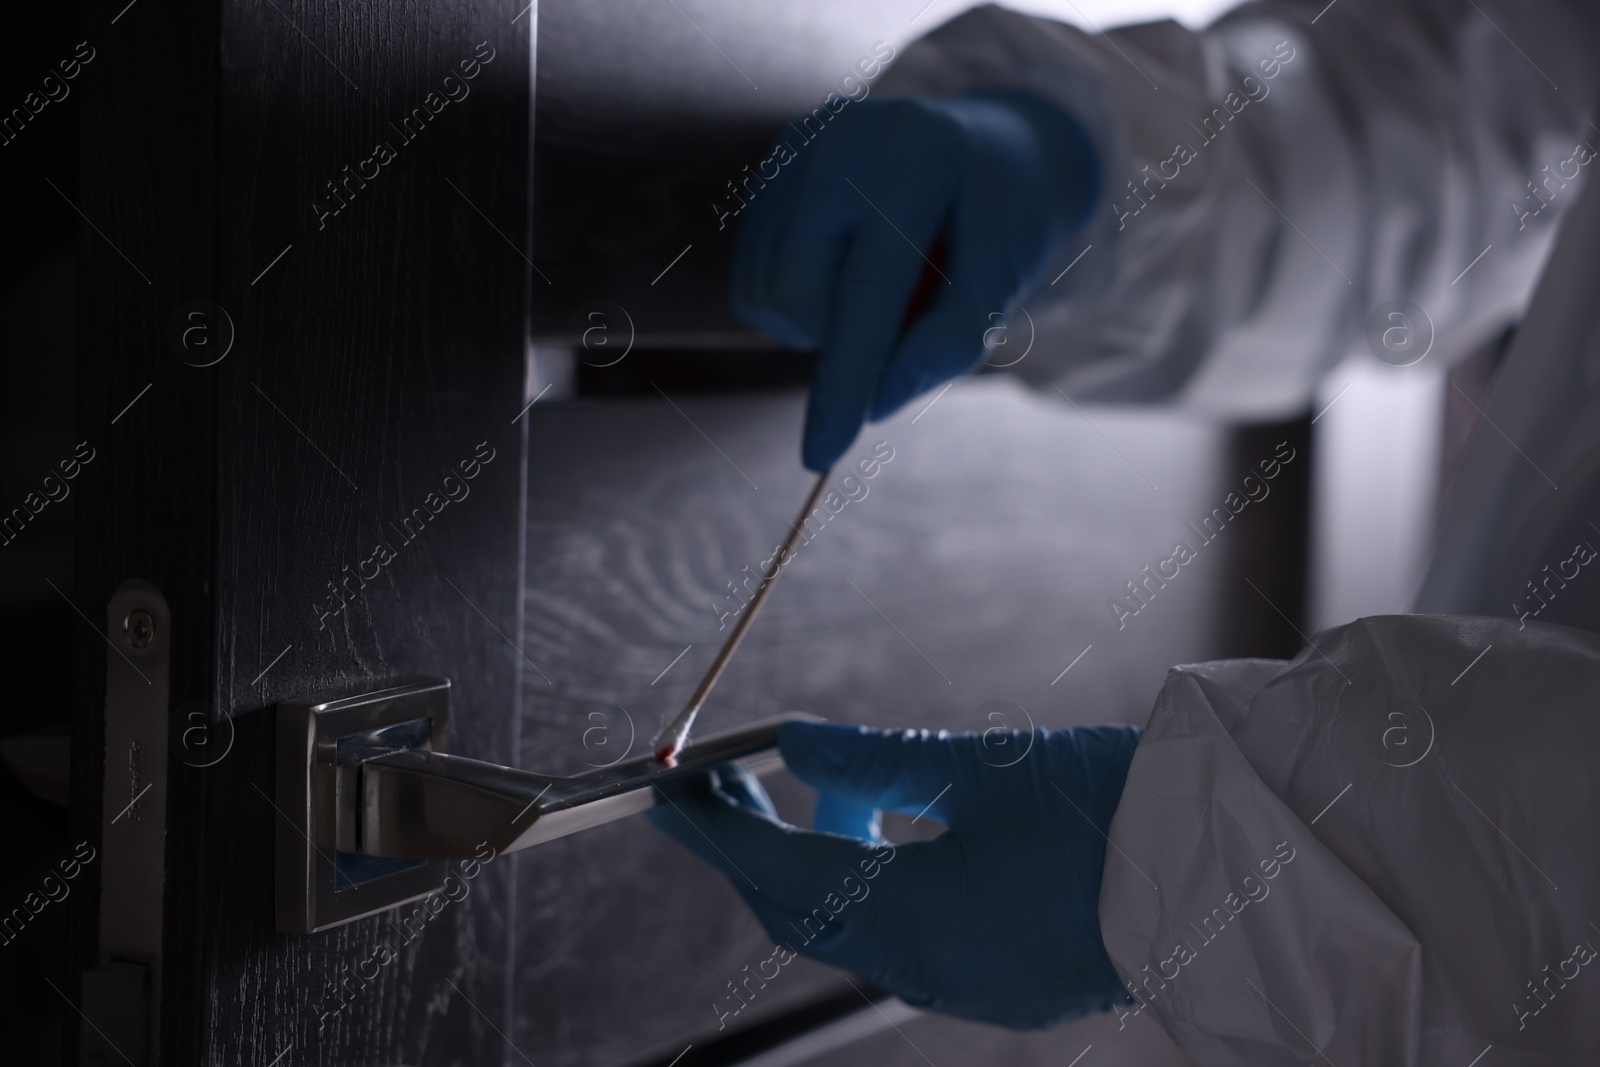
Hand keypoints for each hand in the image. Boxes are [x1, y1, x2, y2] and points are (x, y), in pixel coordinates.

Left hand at [648, 719, 1139, 1028]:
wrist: (1233, 865)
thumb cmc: (1112, 806)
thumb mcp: (984, 766)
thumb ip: (877, 758)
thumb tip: (791, 740)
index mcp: (916, 920)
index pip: (778, 876)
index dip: (715, 833)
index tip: (667, 792)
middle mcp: (930, 971)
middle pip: (801, 916)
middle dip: (751, 851)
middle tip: (719, 789)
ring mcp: (968, 989)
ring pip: (853, 931)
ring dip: (818, 865)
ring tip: (820, 795)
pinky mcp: (1002, 985)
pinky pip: (904, 942)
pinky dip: (873, 890)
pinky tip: (887, 840)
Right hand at [729, 93, 1099, 471]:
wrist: (994, 143)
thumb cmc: (1005, 216)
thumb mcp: (1004, 279)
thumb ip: (948, 342)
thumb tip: (876, 405)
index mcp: (912, 162)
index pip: (864, 295)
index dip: (843, 382)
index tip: (820, 455)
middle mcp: (841, 141)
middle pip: (795, 295)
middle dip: (838, 332)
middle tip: (901, 306)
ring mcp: (799, 145)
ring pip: (765, 289)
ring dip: (819, 315)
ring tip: (878, 276)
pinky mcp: (774, 160)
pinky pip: (755, 270)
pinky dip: (798, 293)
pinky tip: (845, 262)